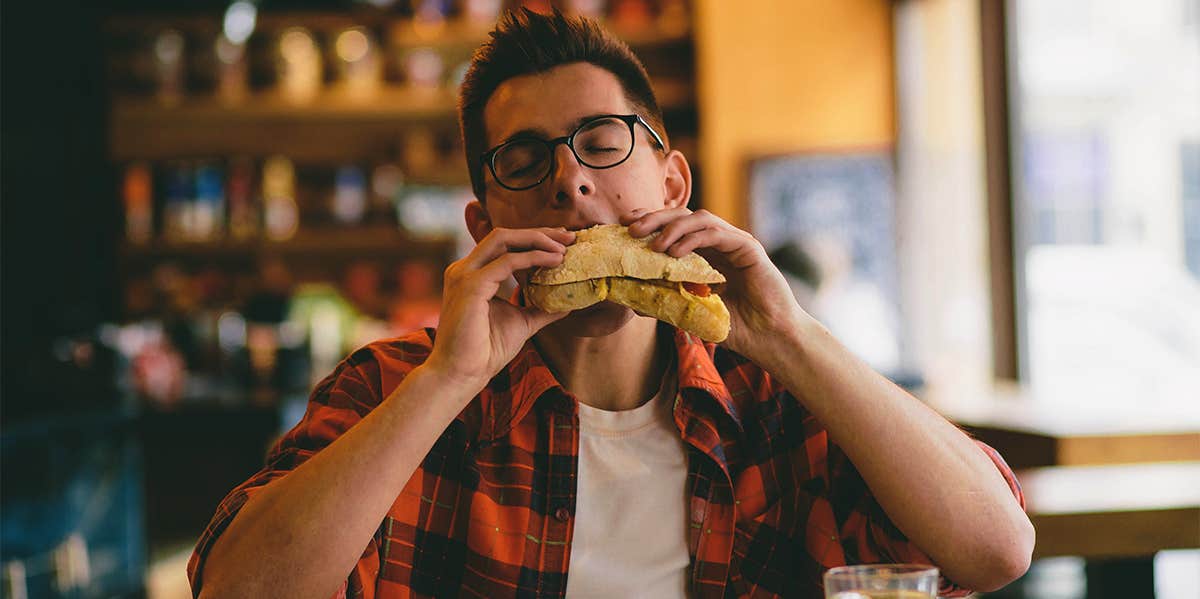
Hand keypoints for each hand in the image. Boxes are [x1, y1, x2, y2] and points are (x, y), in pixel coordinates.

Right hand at [425, 227, 575, 389]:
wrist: (462, 374)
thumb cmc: (486, 352)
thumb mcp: (521, 322)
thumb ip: (540, 308)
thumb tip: (566, 303)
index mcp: (472, 275)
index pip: (504, 245)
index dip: (534, 239)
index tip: (562, 242)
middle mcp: (465, 269)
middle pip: (504, 235)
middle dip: (539, 233)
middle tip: (569, 237)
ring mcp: (465, 274)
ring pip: (504, 239)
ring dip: (537, 240)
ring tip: (564, 248)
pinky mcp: (471, 285)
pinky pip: (507, 261)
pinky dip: (533, 257)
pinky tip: (554, 261)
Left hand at [620, 208, 805, 361]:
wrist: (768, 340)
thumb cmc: (735, 328)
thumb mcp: (691, 313)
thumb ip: (668, 302)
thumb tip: (633, 302)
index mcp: (705, 253)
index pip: (674, 228)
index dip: (649, 222)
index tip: (624, 226)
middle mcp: (719, 243)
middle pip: (683, 216)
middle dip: (654, 218)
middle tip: (631, 228)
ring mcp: (734, 242)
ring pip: (699, 218)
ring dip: (672, 227)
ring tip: (653, 245)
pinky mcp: (748, 247)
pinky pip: (716, 233)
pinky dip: (693, 238)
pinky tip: (674, 253)